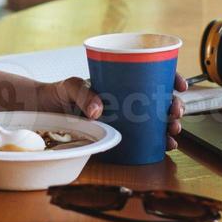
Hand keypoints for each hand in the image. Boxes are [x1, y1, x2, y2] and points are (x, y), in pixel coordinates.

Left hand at [0, 71, 188, 151]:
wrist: (43, 113)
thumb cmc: (57, 94)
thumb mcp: (69, 86)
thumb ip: (82, 93)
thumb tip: (99, 110)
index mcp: (120, 82)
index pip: (152, 75)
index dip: (171, 78)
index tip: (179, 85)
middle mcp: (127, 99)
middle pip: (160, 99)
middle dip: (174, 107)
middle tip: (175, 114)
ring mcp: (125, 118)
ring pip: (156, 120)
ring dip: (170, 126)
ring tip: (173, 132)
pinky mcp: (120, 135)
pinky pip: (144, 138)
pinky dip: (158, 142)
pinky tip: (165, 146)